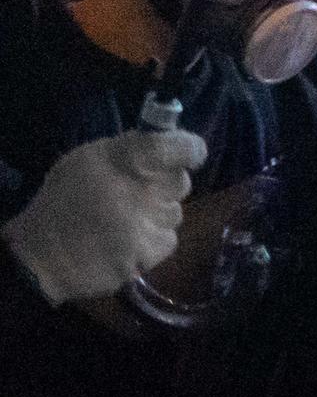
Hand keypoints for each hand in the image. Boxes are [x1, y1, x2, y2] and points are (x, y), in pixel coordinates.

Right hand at [5, 128, 205, 305]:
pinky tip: (126, 242)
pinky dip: (152, 240)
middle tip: (136, 194)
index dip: (190, 149)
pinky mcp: (153, 250)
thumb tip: (165, 141)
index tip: (191, 154)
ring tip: (122, 221)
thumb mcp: (88, 160)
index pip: (179, 147)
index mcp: (125, 159)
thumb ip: (128, 150)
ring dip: (156, 215)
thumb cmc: (65, 201)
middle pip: (180, 182)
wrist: (45, 255)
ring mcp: (150, 220)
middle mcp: (142, 187)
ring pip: (174, 212)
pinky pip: (168, 238)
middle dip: (165, 187)